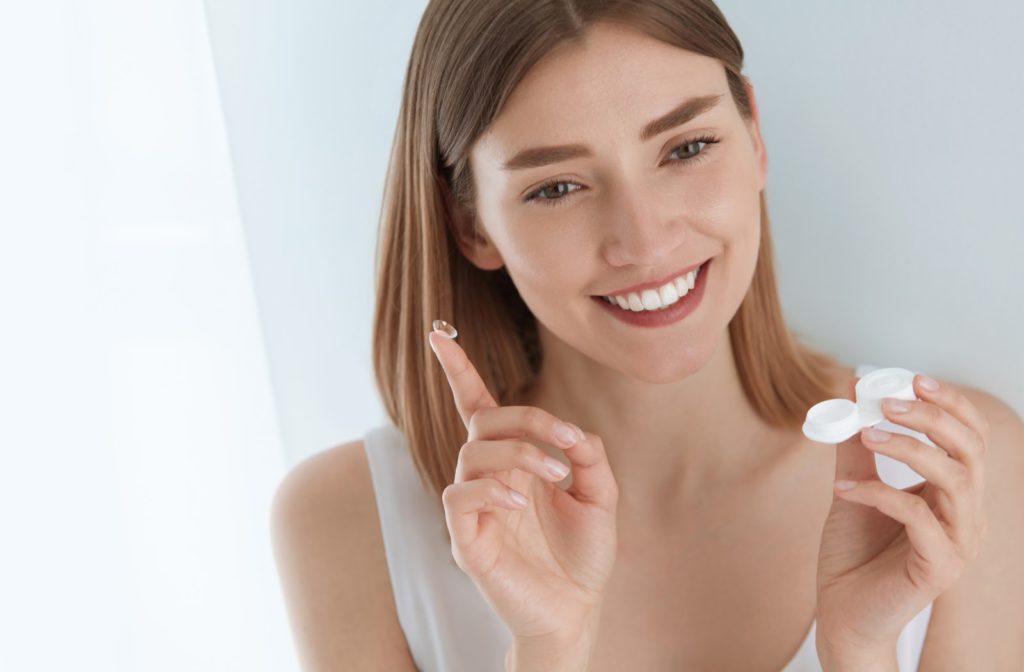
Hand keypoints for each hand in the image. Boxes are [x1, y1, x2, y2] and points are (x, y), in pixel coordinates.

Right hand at [428, 324, 619, 645]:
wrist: (577, 611)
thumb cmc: (583, 556)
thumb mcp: (600, 497)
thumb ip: (588, 456)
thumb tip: (572, 431)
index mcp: (513, 461)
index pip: (477, 407)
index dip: (458, 371)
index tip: (439, 334)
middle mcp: (488, 477)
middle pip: (485, 423)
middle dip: (527, 419)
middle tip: (566, 441)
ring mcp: (473, 507)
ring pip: (473, 454)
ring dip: (518, 454)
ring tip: (555, 477)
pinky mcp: (465, 537)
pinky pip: (460, 496)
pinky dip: (491, 491)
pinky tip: (522, 502)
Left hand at [815, 373, 990, 656]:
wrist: (841, 613)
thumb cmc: (854, 553)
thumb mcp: (853, 487)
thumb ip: (856, 447)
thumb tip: (851, 392)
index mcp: (953, 493)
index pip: (971, 438)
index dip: (949, 404)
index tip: (912, 380)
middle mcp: (966, 516)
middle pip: (970, 452)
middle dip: (931, 418)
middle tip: (886, 402)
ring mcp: (958, 543)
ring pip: (954, 480)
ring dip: (908, 449)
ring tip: (865, 435)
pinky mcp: (939, 567)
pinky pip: (919, 516)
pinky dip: (880, 493)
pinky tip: (843, 489)